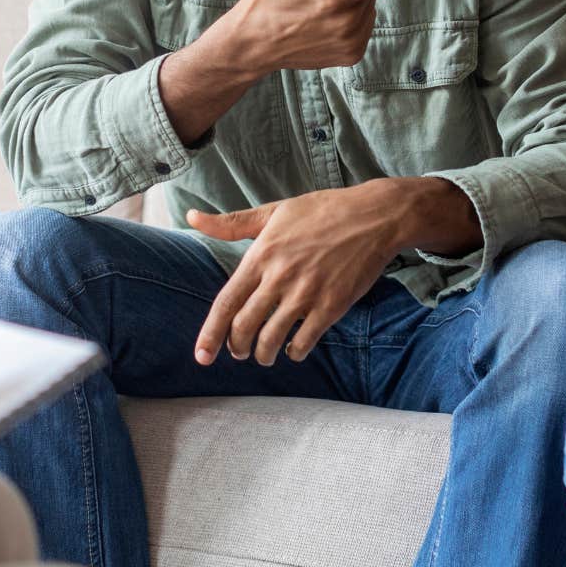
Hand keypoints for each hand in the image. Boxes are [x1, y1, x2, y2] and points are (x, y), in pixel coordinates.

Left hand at [187, 184, 407, 365]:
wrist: (374, 216)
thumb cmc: (322, 211)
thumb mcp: (274, 212)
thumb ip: (232, 223)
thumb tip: (191, 218)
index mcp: (262, 255)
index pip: (226, 302)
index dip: (210, 333)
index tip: (201, 355)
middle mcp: (280, 277)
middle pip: (244, 326)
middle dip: (236, 347)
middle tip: (239, 352)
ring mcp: (306, 293)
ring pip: (272, 338)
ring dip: (264, 354)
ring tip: (264, 355)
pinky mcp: (332, 305)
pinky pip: (304, 341)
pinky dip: (294, 351)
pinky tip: (294, 349)